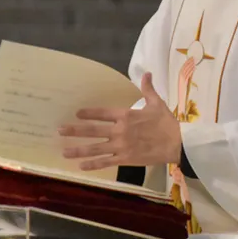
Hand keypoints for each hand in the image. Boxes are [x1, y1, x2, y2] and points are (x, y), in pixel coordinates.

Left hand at [58, 72, 181, 170]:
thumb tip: (146, 73)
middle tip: (60, 130)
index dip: (88, 113)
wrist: (177, 143)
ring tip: (64, 151)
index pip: (103, 113)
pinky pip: (106, 162)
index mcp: (126, 115)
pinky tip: (81, 166)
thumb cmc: (166, 123)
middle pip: (93, 131)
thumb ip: (148, 89)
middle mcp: (120, 131)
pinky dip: (93, 164)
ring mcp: (121, 146)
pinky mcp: (125, 159)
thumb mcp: (157, 103)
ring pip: (95, 148)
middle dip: (75, 131)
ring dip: (78, 150)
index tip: (77, 113)